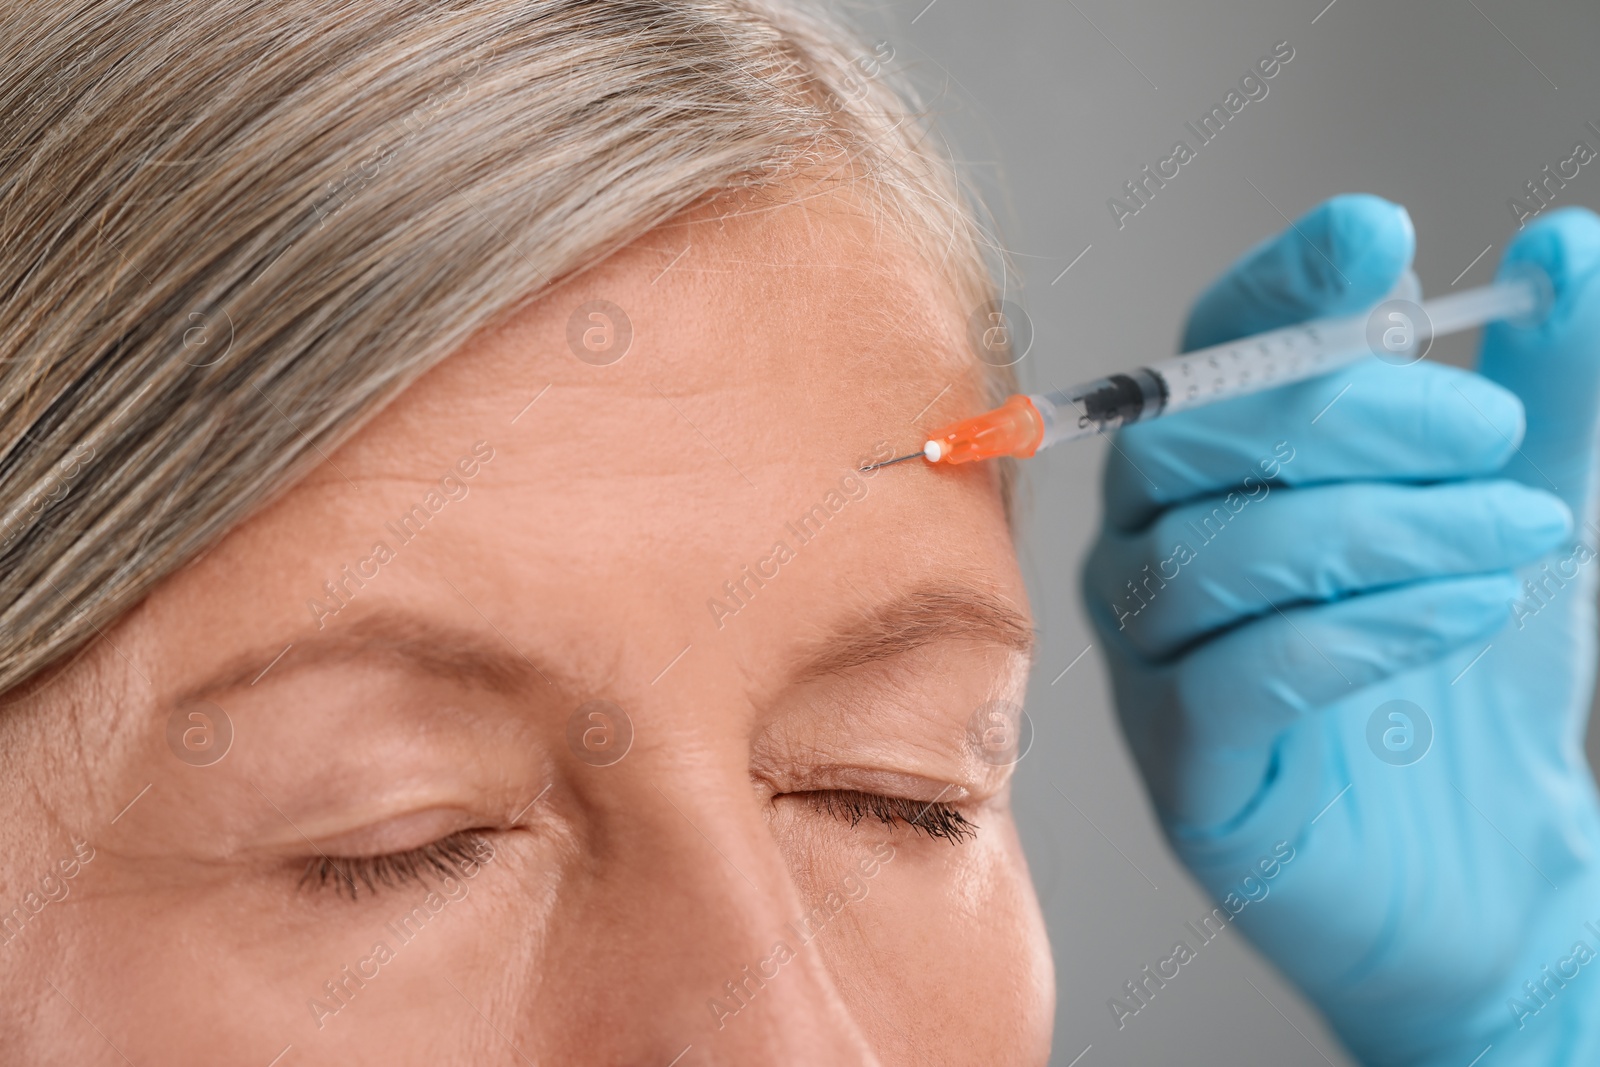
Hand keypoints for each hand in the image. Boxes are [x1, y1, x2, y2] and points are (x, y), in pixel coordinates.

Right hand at [1081, 194, 1599, 1064]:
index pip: (1207, 351)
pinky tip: (1460, 612)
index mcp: (1219, 474)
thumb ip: (1546, 387)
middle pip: (1185, 442)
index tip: (1378, 239)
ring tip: (1516, 540)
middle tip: (1493, 434)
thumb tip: (1562, 245)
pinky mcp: (1185, 770)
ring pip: (1207, 554)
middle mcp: (1154, 552)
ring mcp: (1154, 663)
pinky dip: (1356, 628)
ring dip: (1379, 527)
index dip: (1275, 288)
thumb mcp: (1530, 506)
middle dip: (1348, 417)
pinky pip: (1226, 677)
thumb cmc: (1476, 681)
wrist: (1490, 874)